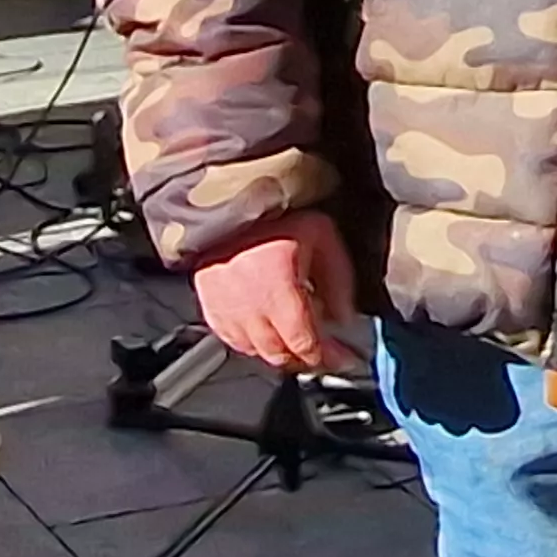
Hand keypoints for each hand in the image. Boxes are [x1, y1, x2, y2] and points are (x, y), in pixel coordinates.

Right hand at [193, 209, 361, 373]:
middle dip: (308, 359)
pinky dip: (253, 344)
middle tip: (328, 353)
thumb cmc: (275, 212)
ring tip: (299, 342)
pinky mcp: (208, 305)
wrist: (227, 197)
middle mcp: (247, 305)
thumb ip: (338, 279)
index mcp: (277, 288)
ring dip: (281, 354)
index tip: (347, 358)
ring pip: (256, 352)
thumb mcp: (321, 235)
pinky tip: (268, 332)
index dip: (330, 357)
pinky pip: (232, 341)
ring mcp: (223, 308)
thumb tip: (344, 317)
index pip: (305, 344)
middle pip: (280, 355)